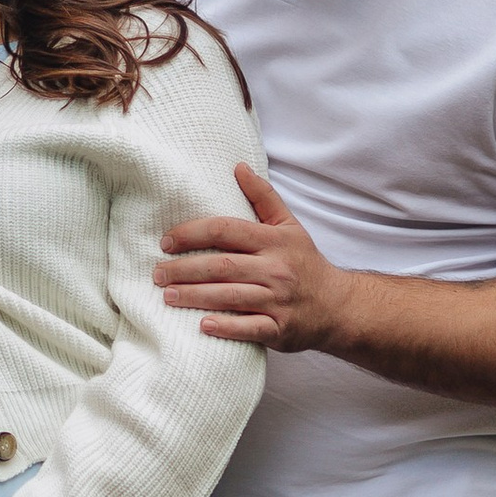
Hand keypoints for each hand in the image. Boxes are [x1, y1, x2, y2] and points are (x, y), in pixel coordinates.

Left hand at [158, 163, 353, 350]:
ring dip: (195, 296)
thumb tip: (238, 166)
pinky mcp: (280, 329)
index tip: (166, 241)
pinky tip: (202, 325)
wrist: (338, 306)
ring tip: (167, 296)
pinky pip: (250, 328)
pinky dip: (226, 327)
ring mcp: (278, 301)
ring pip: (230, 296)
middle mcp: (276, 269)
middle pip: (221, 266)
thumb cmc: (305, 263)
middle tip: (157, 273)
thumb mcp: (289, 226)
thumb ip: (263, 197)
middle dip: (184, 269)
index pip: (225, 230)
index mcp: (274, 241)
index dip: (192, 234)